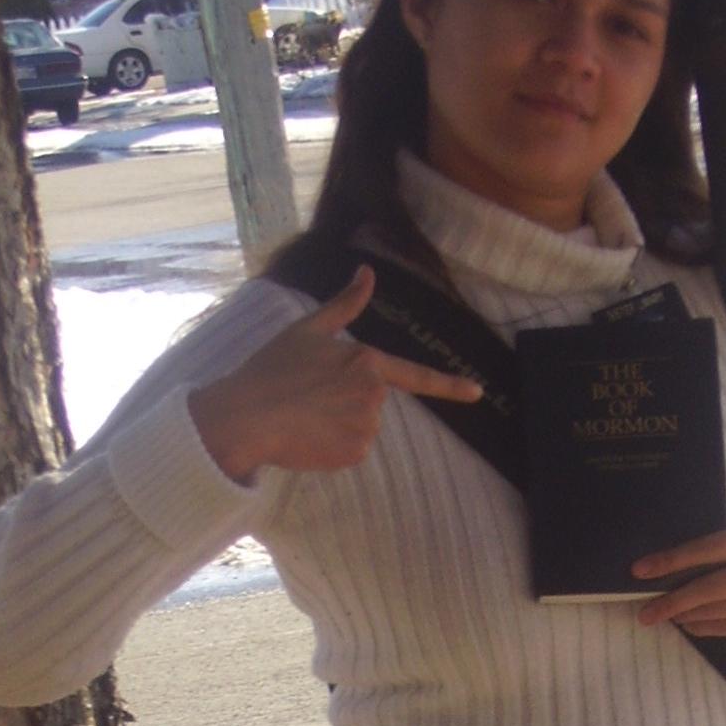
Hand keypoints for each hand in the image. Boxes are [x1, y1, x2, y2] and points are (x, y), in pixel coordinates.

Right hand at [188, 265, 481, 479]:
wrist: (247, 415)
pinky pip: (350, 452)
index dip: (450, 386)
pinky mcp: (355, 453)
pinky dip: (332, 449)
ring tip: (304, 417)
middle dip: (345, 402)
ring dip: (338, 427)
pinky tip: (308, 438)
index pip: (416, 376)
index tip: (478, 392)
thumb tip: (366, 272)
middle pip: (371, 403)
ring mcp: (367, 425)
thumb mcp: (307, 329)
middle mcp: (374, 393)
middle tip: (308, 397)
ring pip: (361, 429)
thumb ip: (344, 303)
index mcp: (366, 360)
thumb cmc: (272, 369)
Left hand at [631, 523, 725, 655]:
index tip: (642, 569)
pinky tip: (690, 626)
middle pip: (713, 583)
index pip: (713, 547)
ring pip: (719, 608)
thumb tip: (678, 568)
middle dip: (674, 597)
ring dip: (686, 615)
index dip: (675, 559)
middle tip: (646, 609)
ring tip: (665, 616)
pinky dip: (706, 627)